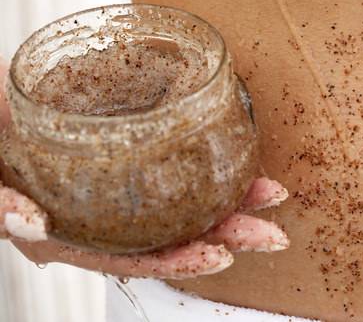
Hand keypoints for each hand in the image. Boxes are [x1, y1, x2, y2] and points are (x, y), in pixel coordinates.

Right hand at [1, 56, 288, 278]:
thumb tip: (33, 225)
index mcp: (69, 236)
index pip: (132, 258)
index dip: (177, 261)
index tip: (221, 256)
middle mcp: (99, 220)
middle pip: (169, 236)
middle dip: (226, 234)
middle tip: (272, 233)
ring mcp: (115, 191)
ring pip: (178, 204)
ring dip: (227, 201)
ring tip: (270, 193)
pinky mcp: (124, 157)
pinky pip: (168, 170)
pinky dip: (204, 167)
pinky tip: (234, 161)